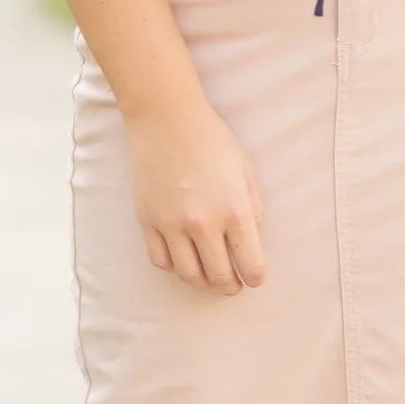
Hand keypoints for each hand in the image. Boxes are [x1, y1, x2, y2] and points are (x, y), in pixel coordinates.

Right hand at [127, 99, 266, 295]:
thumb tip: (253, 240)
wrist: (167, 117)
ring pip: (190, 276)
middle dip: (231, 286)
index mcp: (235, 210)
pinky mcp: (148, 221)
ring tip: (210, 276)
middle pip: (220, 278)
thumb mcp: (245, 169)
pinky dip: (175, 267)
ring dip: (204, 282)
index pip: (251, 266)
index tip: (254, 276)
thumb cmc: (211, 139)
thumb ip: (253, 208)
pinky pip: (162, 261)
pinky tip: (184, 258)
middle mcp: (204, 224)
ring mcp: (172, 225)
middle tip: (234, 283)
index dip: (256, 277)